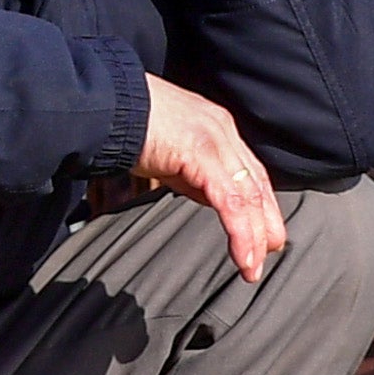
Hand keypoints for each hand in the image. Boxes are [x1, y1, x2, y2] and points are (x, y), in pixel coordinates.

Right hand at [133, 73, 285, 282]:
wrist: (107, 106)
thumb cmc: (129, 127)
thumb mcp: (171, 155)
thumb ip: (194, 176)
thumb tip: (213, 200)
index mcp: (217, 128)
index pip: (250, 172)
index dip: (262, 206)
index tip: (265, 235)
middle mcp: (222, 130)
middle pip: (256, 184)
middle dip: (266, 224)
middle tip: (266, 256)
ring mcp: (215, 139)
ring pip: (247, 195)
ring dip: (254, 236)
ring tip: (252, 267)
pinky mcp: (201, 152)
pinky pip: (229, 199)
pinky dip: (239, 231)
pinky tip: (242, 254)